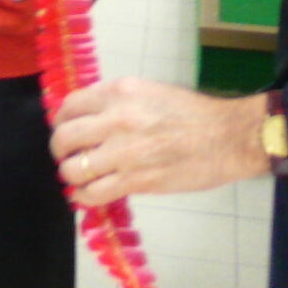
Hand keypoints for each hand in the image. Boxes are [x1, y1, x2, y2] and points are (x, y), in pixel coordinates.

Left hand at [49, 77, 269, 204]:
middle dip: (60, 149)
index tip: (65, 129)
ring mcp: (124, 152)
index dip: (61, 120)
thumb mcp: (148, 92)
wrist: (227, 137)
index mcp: (119, 92)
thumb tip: (89, 119)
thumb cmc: (193, 114)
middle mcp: (116, 119)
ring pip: (73, 168)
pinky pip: (92, 193)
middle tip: (67, 154)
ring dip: (71, 173)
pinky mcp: (135, 181)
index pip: (69, 105)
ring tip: (80, 175)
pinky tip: (88, 192)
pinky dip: (84, 195)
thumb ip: (116, 102)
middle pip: (64, 137)